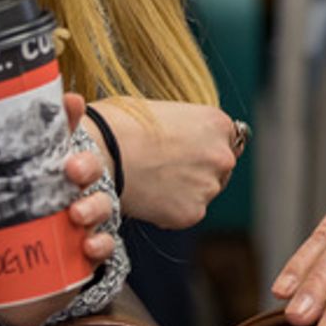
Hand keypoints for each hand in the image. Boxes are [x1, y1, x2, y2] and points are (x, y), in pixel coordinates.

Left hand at [0, 93, 117, 325]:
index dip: (67, 117)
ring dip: (94, 205)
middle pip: (88, 166)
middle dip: (86, 163)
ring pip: (101, 202)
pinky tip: (89, 248)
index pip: (57, 139)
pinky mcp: (90, 249)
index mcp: (41, 173)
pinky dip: (101, 245)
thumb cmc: (0, 238)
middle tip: (72, 169)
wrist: (20, 281)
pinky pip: (105, 244)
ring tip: (77, 214)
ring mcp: (82, 219)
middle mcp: (67, 191)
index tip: (71, 101)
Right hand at [85, 96, 240, 227]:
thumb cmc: (120, 124)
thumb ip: (185, 128)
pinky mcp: (193, 213)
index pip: (225, 141)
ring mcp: (209, 186)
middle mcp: (222, 156)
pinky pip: (185, 214)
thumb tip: (182, 141)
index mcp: (217, 123)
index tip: (183, 152)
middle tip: (163, 170)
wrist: (100, 150)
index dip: (201, 147)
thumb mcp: (163, 112)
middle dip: (196, 172)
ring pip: (202, 193)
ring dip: (182, 192)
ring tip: (149, 181)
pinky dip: (168, 210)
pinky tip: (146, 196)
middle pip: (219, 170)